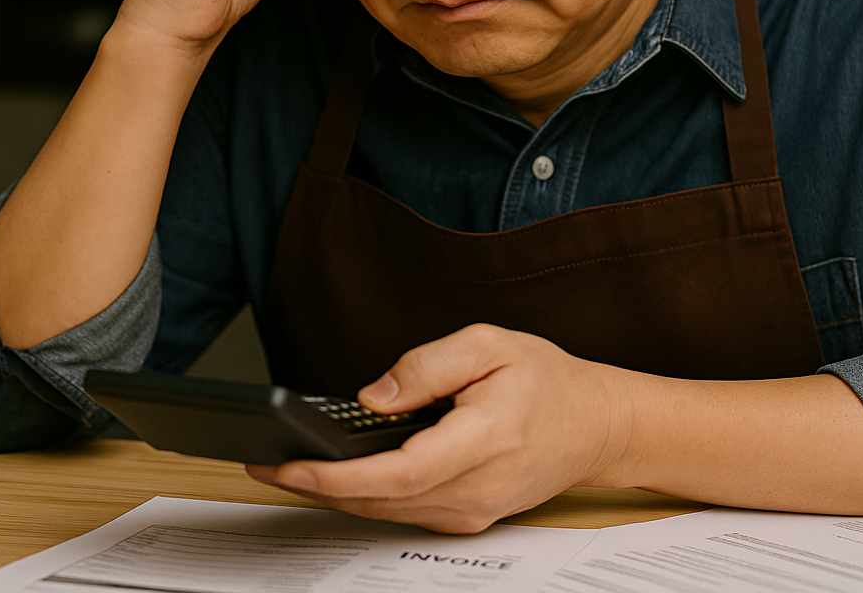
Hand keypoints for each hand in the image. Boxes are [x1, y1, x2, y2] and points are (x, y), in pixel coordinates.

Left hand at [246, 324, 628, 532]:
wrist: (597, 425)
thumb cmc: (548, 382)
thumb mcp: (489, 344)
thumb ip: (426, 367)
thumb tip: (372, 396)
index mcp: (482, 441)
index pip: (396, 472)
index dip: (336, 478)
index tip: (290, 467)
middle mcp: (477, 488)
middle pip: (382, 500)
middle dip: (317, 487)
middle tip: (265, 464)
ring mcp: (474, 510)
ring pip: (390, 513)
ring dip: (337, 496)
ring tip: (289, 469)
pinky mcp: (470, 517)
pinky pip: (407, 513)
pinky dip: (368, 499)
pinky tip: (340, 479)